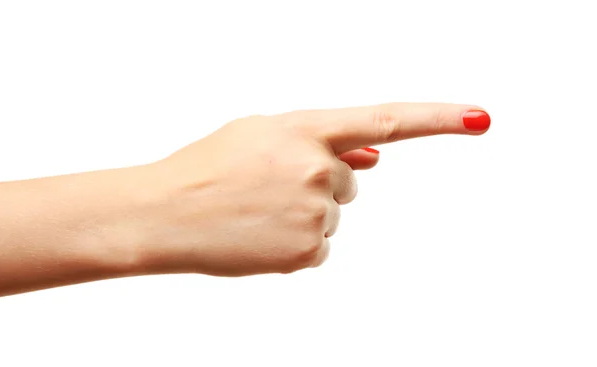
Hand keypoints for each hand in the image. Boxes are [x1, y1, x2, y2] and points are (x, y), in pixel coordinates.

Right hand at [135, 103, 489, 275]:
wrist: (164, 212)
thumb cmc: (207, 167)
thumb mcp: (261, 135)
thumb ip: (322, 141)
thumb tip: (373, 159)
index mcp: (306, 130)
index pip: (386, 121)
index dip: (438, 118)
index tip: (480, 118)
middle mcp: (318, 170)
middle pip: (349, 181)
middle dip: (318, 182)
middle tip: (268, 188)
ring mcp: (316, 214)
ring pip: (332, 215)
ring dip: (303, 213)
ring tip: (257, 211)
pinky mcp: (309, 252)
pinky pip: (320, 246)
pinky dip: (296, 242)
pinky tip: (261, 236)